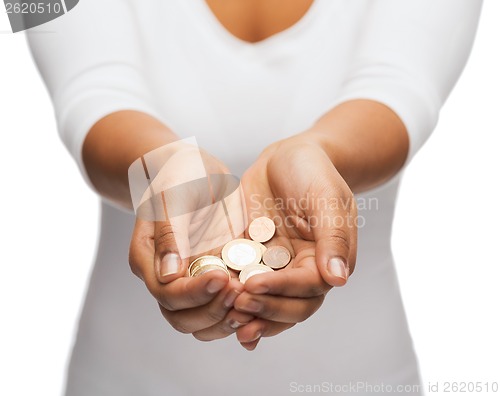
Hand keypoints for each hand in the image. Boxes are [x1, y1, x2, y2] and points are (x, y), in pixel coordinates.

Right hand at [129, 145, 252, 339]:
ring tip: (252, 302)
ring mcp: (192, 281)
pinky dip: (241, 310)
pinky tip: (260, 299)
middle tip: (240, 292)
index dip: (194, 293)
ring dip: (227, 319)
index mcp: (149, 261)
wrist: (197, 171)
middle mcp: (168, 278)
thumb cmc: (180, 176)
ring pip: (204, 322)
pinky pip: (225, 307)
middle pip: (183, 318)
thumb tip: (169, 276)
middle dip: (213, 311)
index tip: (223, 277)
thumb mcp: (173, 197)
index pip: (168, 294)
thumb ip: (170, 235)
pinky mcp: (216, 278)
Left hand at [233, 134, 357, 348]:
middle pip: (289, 305)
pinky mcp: (253, 260)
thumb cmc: (312, 171)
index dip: (282, 291)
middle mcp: (301, 270)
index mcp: (325, 259)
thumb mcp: (326, 197)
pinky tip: (215, 305)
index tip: (254, 285)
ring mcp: (276, 267)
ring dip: (249, 313)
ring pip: (267, 302)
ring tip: (225, 318)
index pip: (308, 288)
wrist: (287, 158)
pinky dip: (232, 297)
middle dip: (265, 309)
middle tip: (237, 305)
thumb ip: (333, 237)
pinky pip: (244, 283)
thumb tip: (338, 280)